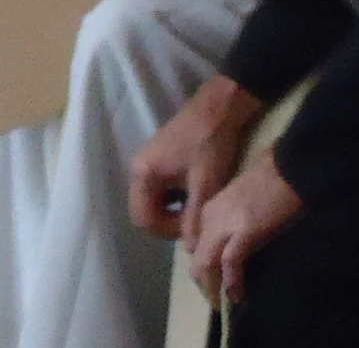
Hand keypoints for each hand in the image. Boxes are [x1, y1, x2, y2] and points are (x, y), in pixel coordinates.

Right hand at [129, 74, 261, 240]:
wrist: (220, 108)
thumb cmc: (210, 145)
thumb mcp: (205, 186)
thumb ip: (194, 219)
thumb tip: (191, 249)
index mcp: (143, 174)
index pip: (143, 219)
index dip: (166, 231)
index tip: (191, 228)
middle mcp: (138, 168)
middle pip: (145, 211)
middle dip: (168, 222)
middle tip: (194, 222)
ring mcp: (148, 161)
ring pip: (153, 200)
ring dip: (172, 210)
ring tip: (196, 209)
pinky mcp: (159, 158)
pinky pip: (160, 188)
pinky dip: (174, 197)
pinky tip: (194, 193)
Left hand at [188, 150, 303, 306]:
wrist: (289, 168)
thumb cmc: (272, 185)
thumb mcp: (243, 206)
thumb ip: (232, 226)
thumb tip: (234, 253)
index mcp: (209, 211)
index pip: (196, 248)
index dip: (204, 271)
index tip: (215, 288)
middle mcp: (210, 218)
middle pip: (196, 262)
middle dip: (206, 287)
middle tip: (219, 303)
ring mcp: (224, 224)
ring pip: (205, 266)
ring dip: (214, 290)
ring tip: (225, 304)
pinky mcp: (243, 231)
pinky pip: (229, 265)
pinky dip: (232, 283)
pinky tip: (238, 294)